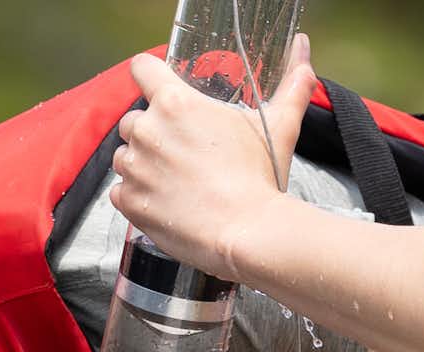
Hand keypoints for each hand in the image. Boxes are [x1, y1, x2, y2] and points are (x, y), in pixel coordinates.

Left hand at [109, 36, 316, 283]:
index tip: (158, 85)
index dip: (149, 75)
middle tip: (184, 151)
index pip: (142, 68)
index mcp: (176, 103)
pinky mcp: (129, 201)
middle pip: (135, 118)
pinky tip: (166, 201)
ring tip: (177, 180)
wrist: (246, 233)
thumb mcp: (279, 125)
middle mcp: (148, 130)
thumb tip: (303, 47)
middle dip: (154, 131)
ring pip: (126, 155)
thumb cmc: (259, 178)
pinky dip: (138, 196)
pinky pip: (120, 191)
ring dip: (144, 164)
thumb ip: (292, 82)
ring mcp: (135, 167)